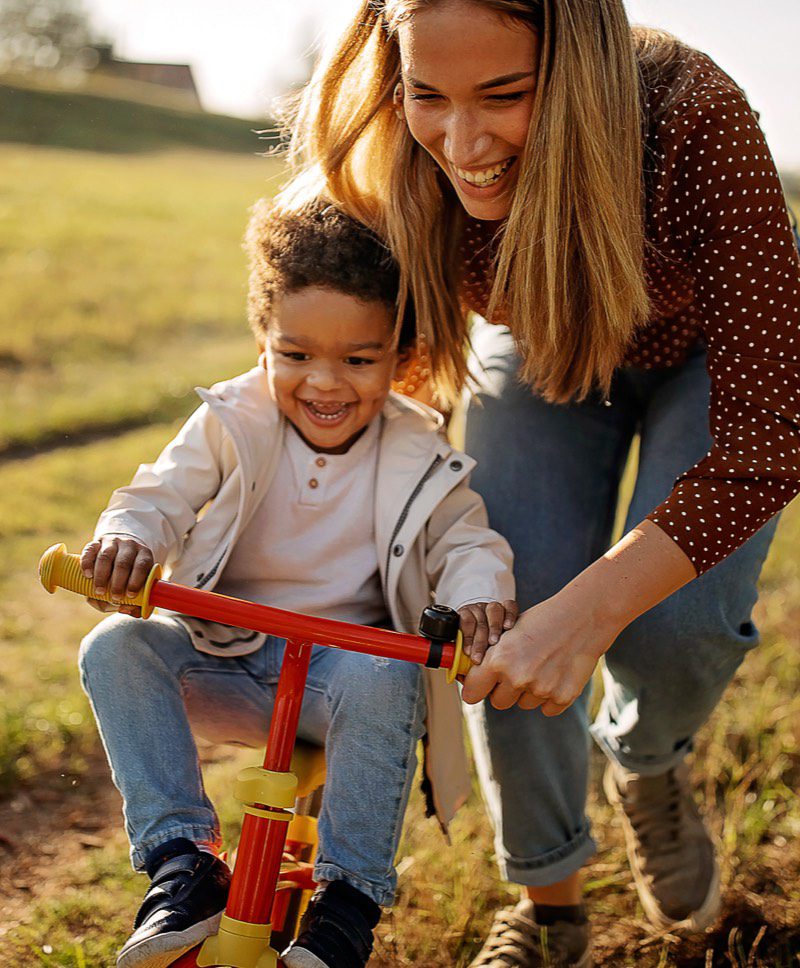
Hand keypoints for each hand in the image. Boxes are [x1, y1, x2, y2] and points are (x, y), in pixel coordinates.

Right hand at [80, 535, 154, 617]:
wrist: (123, 547)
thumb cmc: (133, 572)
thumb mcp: (141, 581)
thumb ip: (138, 599)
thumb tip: (128, 610)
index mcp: (144, 554)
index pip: (142, 565)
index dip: (136, 581)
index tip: (130, 596)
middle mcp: (129, 545)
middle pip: (123, 562)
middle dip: (118, 582)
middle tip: (115, 597)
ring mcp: (112, 542)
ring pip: (106, 556)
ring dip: (102, 576)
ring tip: (99, 592)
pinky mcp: (97, 542)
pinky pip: (90, 550)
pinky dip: (87, 563)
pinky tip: (87, 575)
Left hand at [460, 592, 615, 714]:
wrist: (583, 617)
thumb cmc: (542, 620)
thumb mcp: (509, 632)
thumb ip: (491, 657)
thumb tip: (473, 677)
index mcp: (498, 660)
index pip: (471, 694)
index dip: (476, 688)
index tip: (481, 685)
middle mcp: (518, 678)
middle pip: (498, 702)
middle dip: (504, 689)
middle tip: (518, 669)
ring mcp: (541, 690)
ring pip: (524, 704)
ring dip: (528, 691)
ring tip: (542, 665)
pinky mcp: (562, 697)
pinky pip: (546, 708)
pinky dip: (549, 696)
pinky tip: (556, 673)